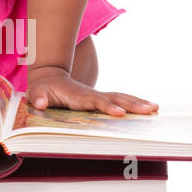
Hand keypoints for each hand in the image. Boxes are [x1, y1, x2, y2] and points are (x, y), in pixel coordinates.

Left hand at [25, 67, 157, 116]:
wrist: (49, 79)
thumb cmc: (43, 90)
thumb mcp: (36, 93)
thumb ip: (38, 98)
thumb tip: (41, 103)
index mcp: (78, 95)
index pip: (95, 101)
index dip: (107, 106)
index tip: (120, 112)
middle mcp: (91, 94)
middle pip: (115, 98)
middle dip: (133, 104)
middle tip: (150, 109)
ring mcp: (98, 96)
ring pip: (121, 97)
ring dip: (138, 103)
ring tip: (155, 108)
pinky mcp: (102, 100)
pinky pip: (121, 101)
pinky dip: (135, 104)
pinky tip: (150, 109)